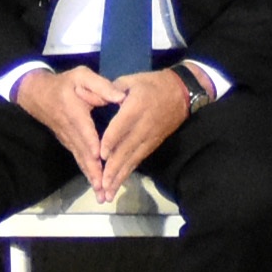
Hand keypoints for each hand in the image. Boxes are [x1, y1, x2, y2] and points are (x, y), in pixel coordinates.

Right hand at [16, 65, 128, 189]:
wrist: (38, 93)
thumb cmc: (64, 83)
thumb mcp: (82, 75)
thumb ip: (101, 85)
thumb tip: (121, 97)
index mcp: (75, 112)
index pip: (84, 131)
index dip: (91, 144)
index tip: (99, 158)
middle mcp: (70, 130)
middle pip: (83, 153)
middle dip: (94, 172)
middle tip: (103, 189)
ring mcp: (68, 139)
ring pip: (81, 160)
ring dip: (91, 177)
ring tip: (101, 194)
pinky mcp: (68, 143)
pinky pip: (78, 159)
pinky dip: (87, 172)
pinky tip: (95, 184)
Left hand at [90, 67, 195, 185]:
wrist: (181, 93)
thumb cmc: (152, 84)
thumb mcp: (131, 80)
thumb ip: (111, 89)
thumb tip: (89, 93)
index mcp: (137, 106)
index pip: (122, 125)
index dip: (111, 140)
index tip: (100, 154)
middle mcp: (144, 125)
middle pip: (127, 148)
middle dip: (114, 168)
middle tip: (102, 183)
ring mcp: (150, 137)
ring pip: (133, 159)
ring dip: (120, 176)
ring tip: (109, 192)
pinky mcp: (153, 144)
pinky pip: (139, 159)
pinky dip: (128, 172)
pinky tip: (119, 183)